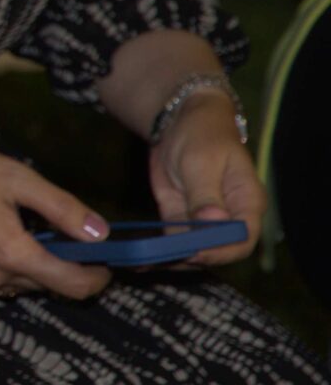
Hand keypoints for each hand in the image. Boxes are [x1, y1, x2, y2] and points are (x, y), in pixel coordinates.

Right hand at [0, 135, 112, 300]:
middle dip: (63, 264)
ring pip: (21, 283)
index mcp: (13, 254)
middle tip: (61, 232)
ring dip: (33, 264)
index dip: (97, 277)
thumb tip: (102, 234)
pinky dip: (6, 263)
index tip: (106, 260)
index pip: (72, 285)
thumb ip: (63, 208)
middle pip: (47, 284)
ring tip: (24, 229)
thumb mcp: (17, 179)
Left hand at [149, 92, 264, 267]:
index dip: (221, 251)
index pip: (243, 239)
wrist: (183, 121)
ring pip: (194, 249)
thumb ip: (205, 194)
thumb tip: (213, 223)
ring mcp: (205, 221)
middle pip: (219, 250)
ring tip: (142, 264)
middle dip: (192, 258)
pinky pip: (174, 240)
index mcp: (247, 203)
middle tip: (160, 260)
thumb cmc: (202, 135)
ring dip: (171, 258)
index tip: (194, 252)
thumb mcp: (201, 161)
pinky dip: (159, 250)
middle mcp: (230, 217)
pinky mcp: (182, 219)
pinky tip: (138, 257)